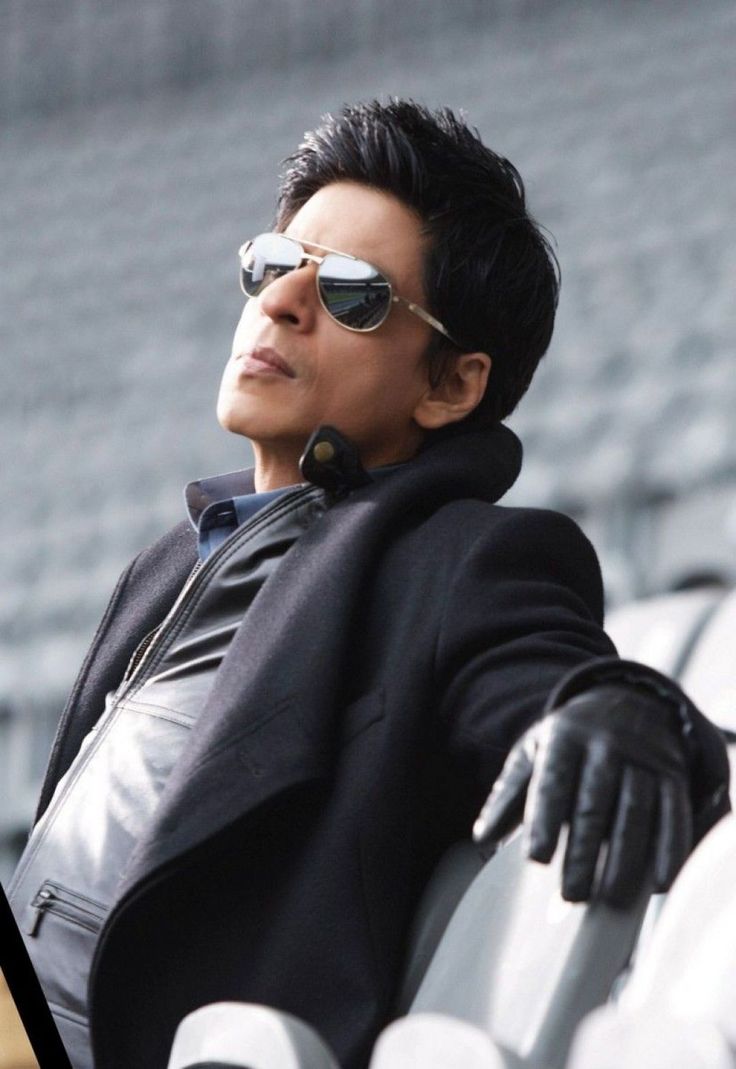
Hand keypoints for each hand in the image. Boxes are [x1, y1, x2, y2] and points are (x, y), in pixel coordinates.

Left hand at [472, 684, 693, 906]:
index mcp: (563, 737)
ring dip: (624, 860)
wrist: (626, 701)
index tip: (537, 858)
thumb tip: (482, 836)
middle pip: (594, 803)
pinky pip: (674, 813)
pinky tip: (657, 884)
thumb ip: (509, 794)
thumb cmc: (568, 741)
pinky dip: (669, 849)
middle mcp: (606, 743)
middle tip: (572, 897)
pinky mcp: (673, 774)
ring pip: (635, 812)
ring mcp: (643, 757)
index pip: (553, 782)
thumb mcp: (534, 752)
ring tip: (610, 900)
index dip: (545, 820)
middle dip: (584, 852)